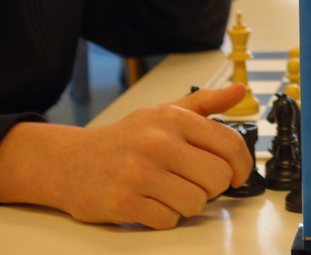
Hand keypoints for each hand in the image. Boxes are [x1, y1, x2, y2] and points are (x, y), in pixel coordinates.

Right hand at [0, 84, 252, 228]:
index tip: (239, 175)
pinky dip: (164, 216)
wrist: (68, 161)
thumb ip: (205, 103)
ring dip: (187, 203)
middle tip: (195, 183)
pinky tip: (150, 202)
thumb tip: (240, 91)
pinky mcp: (124, 203)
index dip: (242, 165)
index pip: (230, 145)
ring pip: (196, 203)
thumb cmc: (123, 139)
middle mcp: (158, 142)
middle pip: (218, 178)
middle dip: (212, 187)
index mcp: (173, 119)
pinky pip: (169, 220)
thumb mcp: (163, 112)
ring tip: (169, 191)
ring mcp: (140, 173)